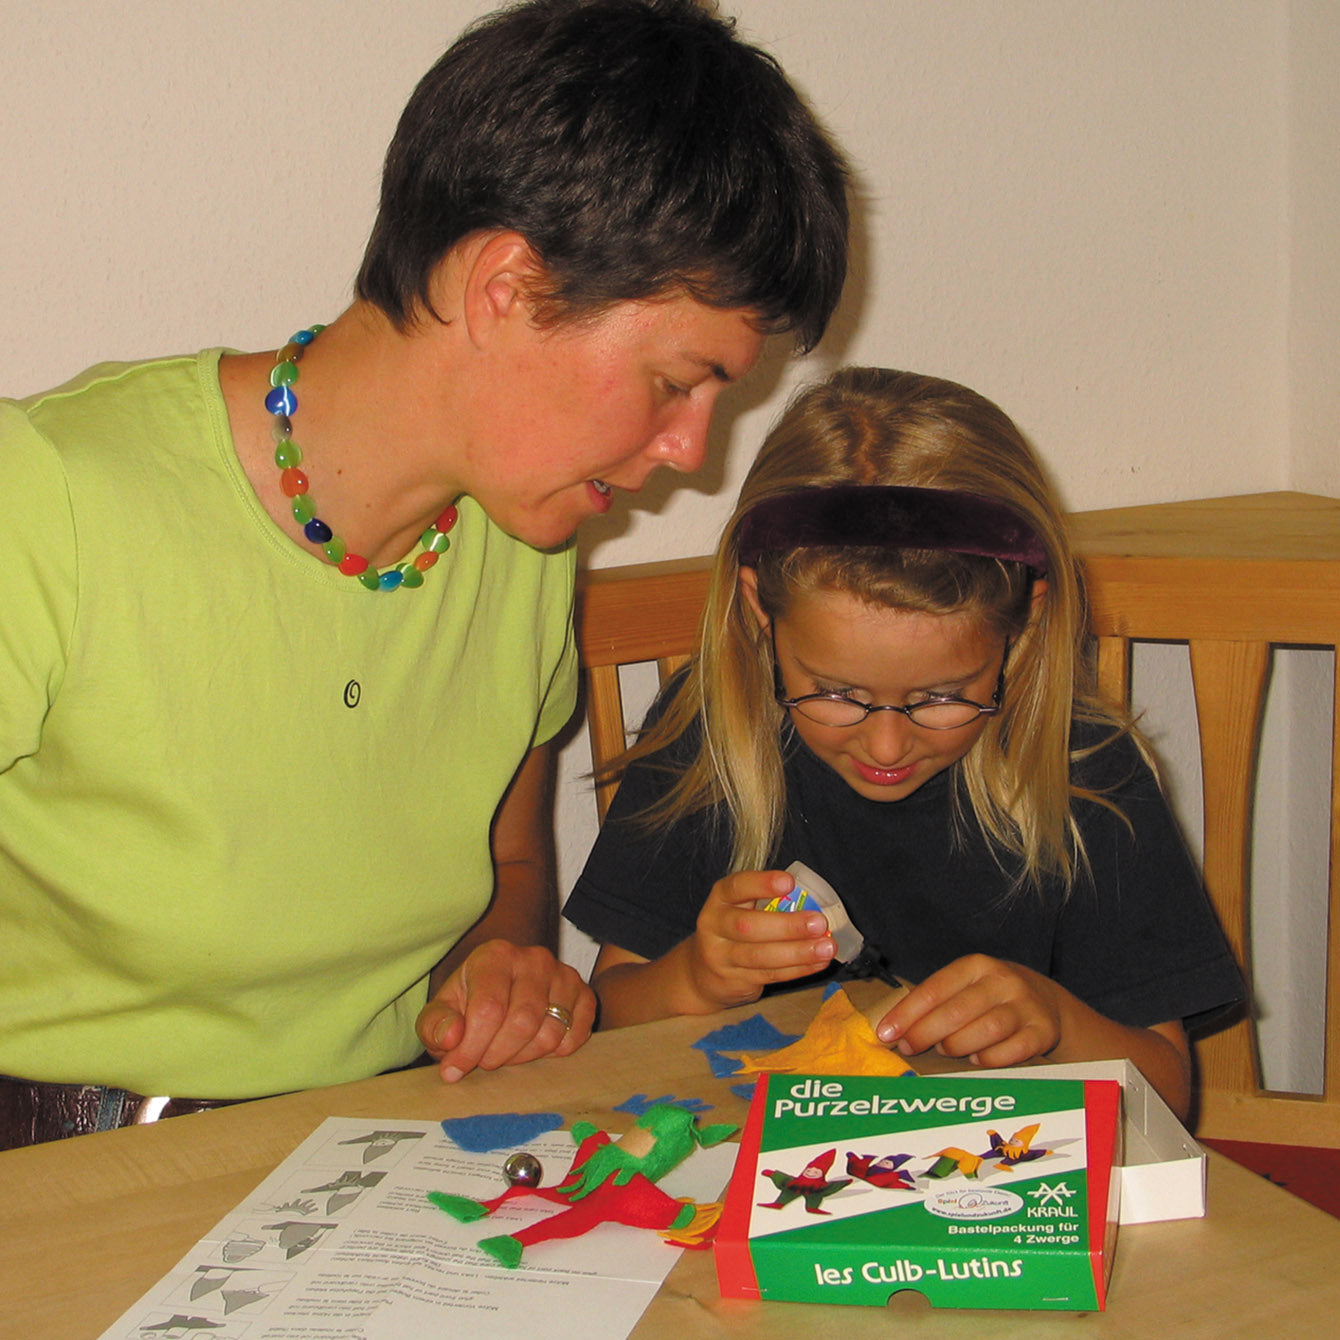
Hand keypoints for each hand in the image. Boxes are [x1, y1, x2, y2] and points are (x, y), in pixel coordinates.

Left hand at [415, 939, 594, 1081]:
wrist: (498, 992)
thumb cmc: (466, 1004)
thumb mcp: (440, 1012)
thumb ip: (435, 1025)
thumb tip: (452, 1038)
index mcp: (495, 956)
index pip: (488, 1009)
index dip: (471, 1048)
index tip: (455, 1069)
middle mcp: (534, 958)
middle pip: (522, 1023)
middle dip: (498, 1054)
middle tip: (484, 1060)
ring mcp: (564, 974)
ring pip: (550, 1033)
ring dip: (524, 1057)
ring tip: (506, 1052)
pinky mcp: (584, 993)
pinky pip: (575, 1035)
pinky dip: (554, 1053)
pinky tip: (533, 1046)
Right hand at [682, 868, 835, 1011]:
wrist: (701, 973)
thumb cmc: (733, 931)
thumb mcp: (741, 909)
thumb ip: (769, 903)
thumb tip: (814, 906)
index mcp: (720, 899)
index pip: (737, 887)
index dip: (762, 884)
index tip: (789, 882)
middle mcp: (714, 925)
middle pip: (748, 926)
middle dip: (787, 925)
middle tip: (819, 923)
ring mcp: (721, 956)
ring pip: (761, 956)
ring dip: (798, 952)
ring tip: (827, 947)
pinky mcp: (733, 980)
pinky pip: (769, 975)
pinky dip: (798, 969)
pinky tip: (819, 963)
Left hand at [874, 954, 1061, 1068]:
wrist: (1046, 1002)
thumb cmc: (990, 997)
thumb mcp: (965, 987)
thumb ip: (934, 1003)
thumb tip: (893, 1029)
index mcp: (975, 965)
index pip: (935, 989)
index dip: (907, 1013)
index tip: (886, 1032)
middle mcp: (1002, 981)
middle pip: (957, 1011)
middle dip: (926, 1032)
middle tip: (909, 1047)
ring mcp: (1026, 1005)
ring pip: (987, 1029)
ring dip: (959, 1045)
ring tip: (945, 1050)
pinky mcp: (1043, 1030)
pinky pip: (1013, 1050)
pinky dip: (990, 1058)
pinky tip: (976, 1060)